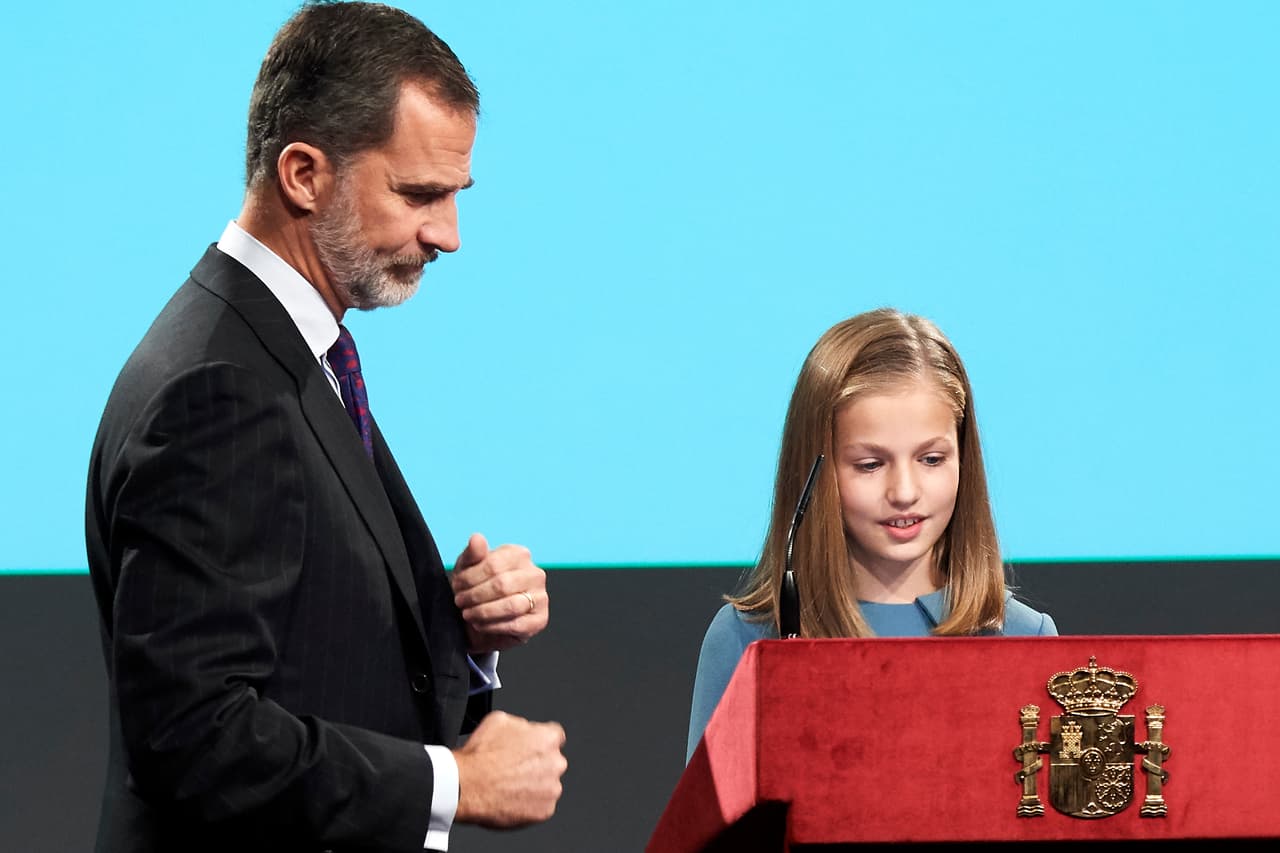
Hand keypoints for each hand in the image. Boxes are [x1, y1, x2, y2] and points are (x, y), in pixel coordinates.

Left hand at [451, 533, 548, 652]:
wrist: (483, 617)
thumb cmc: (478, 587)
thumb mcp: (468, 568)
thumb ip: (472, 553)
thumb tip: (476, 538)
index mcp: (519, 555)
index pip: (494, 564)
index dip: (471, 578)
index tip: (457, 586)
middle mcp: (535, 574)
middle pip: (502, 585)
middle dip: (475, 596)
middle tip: (461, 602)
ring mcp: (541, 597)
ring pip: (511, 605)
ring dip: (483, 612)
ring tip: (468, 614)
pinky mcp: (540, 620)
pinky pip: (516, 625)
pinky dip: (493, 626)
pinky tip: (480, 624)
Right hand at [453, 711, 566, 827]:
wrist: (466, 787)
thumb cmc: (480, 756)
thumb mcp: (499, 720)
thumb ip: (521, 724)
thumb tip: (524, 729)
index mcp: (547, 738)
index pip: (555, 735)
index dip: (539, 740)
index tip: (531, 747)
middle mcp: (555, 763)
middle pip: (552, 761)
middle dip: (537, 763)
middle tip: (514, 768)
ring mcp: (552, 789)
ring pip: (547, 784)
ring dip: (534, 784)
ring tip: (510, 785)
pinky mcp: (544, 811)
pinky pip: (541, 806)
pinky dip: (529, 804)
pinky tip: (511, 799)